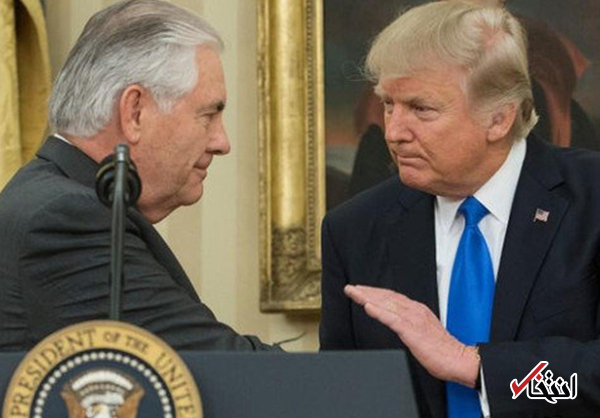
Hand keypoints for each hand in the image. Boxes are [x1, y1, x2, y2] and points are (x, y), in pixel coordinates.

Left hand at [344, 284, 479, 386]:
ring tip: (353, 293)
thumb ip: (411, 324)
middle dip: (367, 291)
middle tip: (351, 288)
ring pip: (386, 304)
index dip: (375, 292)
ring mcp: (413, 319)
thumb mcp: (424, 331)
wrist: (459, 359)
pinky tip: (367, 307)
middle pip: (386, 297)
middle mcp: (414, 310)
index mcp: (417, 310)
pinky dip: (378, 311)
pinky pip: (392, 319)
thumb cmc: (443, 350)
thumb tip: (400, 323)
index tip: (362, 291)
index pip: (392, 297)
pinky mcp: (412, 330)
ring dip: (367, 297)